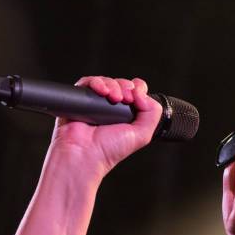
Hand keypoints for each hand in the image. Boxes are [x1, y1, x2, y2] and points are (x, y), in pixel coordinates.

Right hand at [48, 75, 162, 182]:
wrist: (86, 153)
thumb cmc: (110, 150)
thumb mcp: (142, 134)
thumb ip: (152, 114)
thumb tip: (142, 93)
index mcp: (128, 116)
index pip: (137, 92)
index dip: (138, 89)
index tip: (136, 98)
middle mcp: (113, 109)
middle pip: (123, 84)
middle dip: (126, 86)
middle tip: (125, 99)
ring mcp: (97, 103)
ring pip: (107, 81)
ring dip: (113, 85)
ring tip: (113, 98)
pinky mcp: (81, 98)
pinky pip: (89, 82)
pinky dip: (97, 82)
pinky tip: (101, 92)